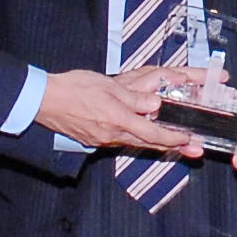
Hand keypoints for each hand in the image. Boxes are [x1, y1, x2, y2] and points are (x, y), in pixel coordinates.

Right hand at [39, 65, 212, 155]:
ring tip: (177, 145)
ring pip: (136, 143)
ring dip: (158, 144)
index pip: (152, 133)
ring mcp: (103, 139)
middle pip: (148, 143)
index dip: (173, 138)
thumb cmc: (73, 88)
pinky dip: (138, 139)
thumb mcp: (107, 86)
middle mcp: (112, 134)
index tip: (188, 139)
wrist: (43, 101)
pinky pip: (122, 141)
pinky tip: (145, 137)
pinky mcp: (96, 138)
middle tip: (193, 150)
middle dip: (173, 146)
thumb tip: (155, 103)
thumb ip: (133, 97)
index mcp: (117, 119)